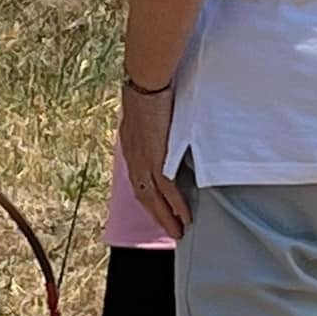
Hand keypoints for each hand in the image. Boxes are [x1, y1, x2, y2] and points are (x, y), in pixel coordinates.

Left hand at [119, 83, 188, 239]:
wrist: (145, 84)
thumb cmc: (148, 92)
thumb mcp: (144, 115)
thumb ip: (149, 128)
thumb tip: (158, 129)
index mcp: (131, 149)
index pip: (137, 180)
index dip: (147, 197)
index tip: (157, 209)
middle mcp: (134, 159)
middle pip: (143, 196)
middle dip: (157, 215)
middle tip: (170, 229)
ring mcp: (144, 162)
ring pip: (153, 199)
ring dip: (166, 217)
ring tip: (178, 230)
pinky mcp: (157, 160)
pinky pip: (168, 190)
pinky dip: (176, 205)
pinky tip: (185, 216)